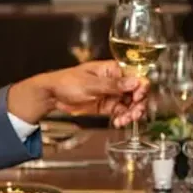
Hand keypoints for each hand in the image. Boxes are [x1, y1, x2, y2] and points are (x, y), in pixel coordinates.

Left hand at [8, 61, 148, 127]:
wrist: (52, 96)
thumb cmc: (66, 82)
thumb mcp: (91, 84)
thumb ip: (113, 84)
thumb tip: (134, 81)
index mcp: (112, 69)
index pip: (135, 76)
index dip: (140, 87)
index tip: (138, 97)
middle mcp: (115, 81)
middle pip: (136, 92)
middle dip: (138, 104)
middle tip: (135, 113)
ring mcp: (112, 94)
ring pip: (130, 104)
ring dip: (131, 113)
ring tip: (126, 120)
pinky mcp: (107, 105)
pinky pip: (121, 112)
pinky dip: (123, 118)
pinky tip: (119, 122)